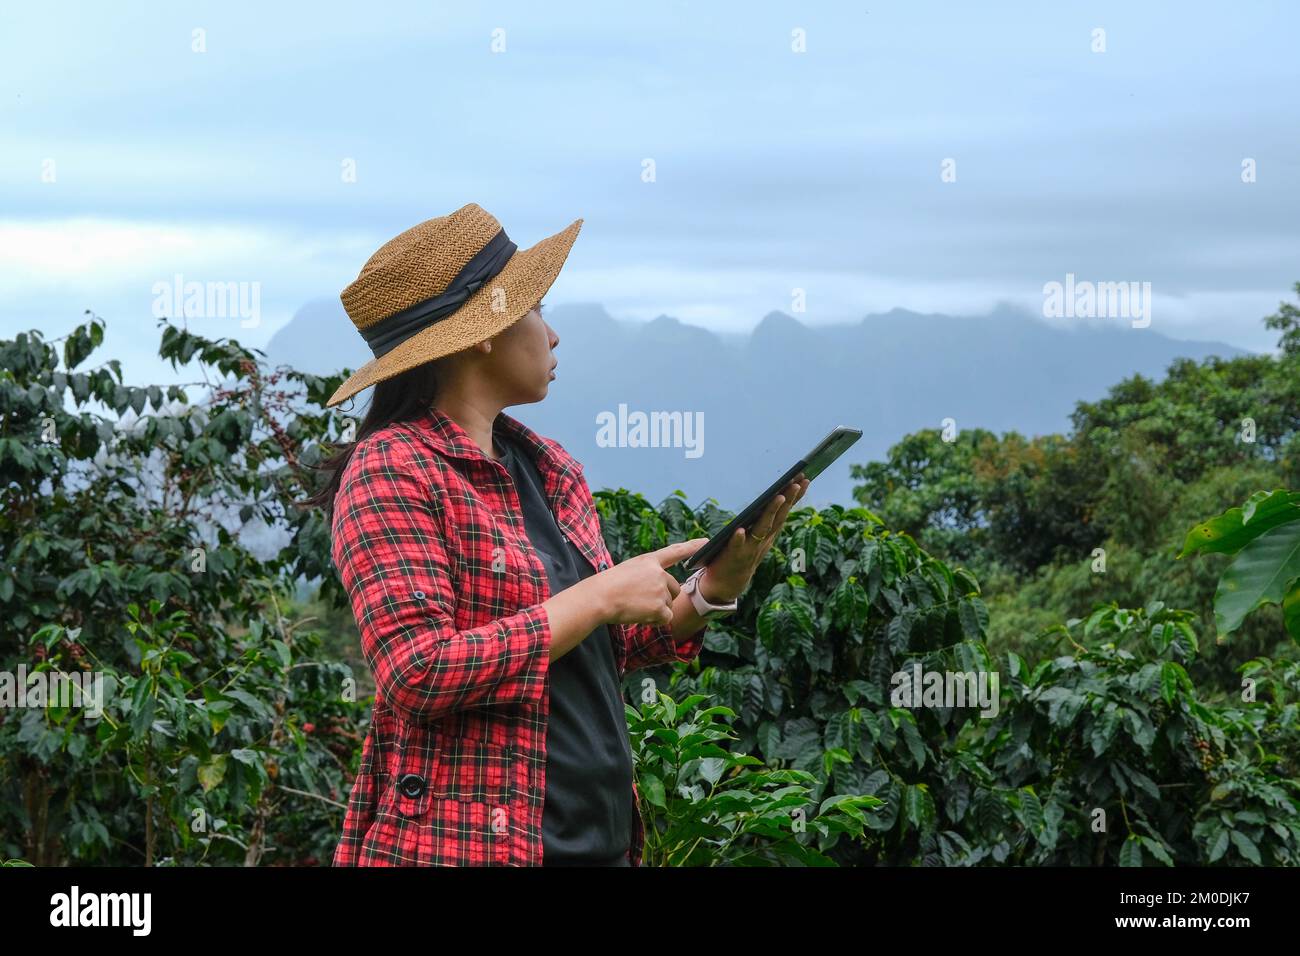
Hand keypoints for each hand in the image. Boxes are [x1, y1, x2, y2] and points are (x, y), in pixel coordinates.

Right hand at [597, 538, 709, 626]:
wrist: (600, 597)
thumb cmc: (606, 587)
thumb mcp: (627, 572)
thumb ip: (646, 577)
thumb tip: (660, 595)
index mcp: (648, 561)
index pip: (674, 552)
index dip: (691, 547)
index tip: (707, 541)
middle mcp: (658, 573)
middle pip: (674, 588)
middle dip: (663, 598)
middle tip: (640, 601)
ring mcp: (660, 589)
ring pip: (668, 605)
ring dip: (655, 610)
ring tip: (635, 606)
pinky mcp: (660, 606)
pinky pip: (665, 618)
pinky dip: (655, 621)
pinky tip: (640, 615)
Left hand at [700, 475, 809, 601]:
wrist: (727, 585)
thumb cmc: (740, 556)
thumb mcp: (755, 536)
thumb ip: (761, 519)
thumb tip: (765, 498)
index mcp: (768, 533)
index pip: (784, 511)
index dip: (795, 495)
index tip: (804, 477)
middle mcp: (763, 540)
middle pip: (778, 516)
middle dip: (789, 498)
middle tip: (797, 481)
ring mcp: (750, 549)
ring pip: (762, 528)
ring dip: (771, 512)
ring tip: (777, 496)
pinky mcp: (733, 557)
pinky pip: (736, 547)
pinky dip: (739, 539)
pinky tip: (740, 530)